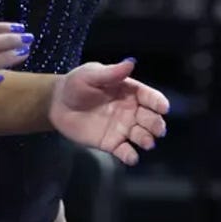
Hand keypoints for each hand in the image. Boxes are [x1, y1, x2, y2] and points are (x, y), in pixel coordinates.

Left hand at [49, 59, 169, 165]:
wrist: (57, 104)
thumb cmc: (77, 84)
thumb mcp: (91, 74)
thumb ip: (111, 73)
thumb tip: (130, 63)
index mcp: (130, 92)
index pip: (149, 96)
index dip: (158, 102)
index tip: (163, 108)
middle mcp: (131, 110)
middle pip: (150, 118)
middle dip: (156, 124)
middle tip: (158, 130)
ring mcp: (122, 128)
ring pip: (140, 135)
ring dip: (147, 139)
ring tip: (148, 144)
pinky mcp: (110, 143)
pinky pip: (123, 151)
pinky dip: (130, 156)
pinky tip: (132, 158)